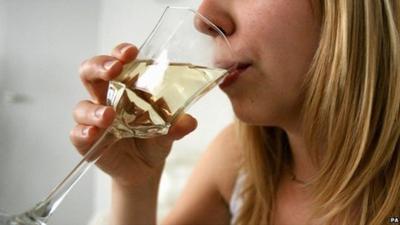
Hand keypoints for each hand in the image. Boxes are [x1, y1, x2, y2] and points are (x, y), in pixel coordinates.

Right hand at [70, 43, 196, 187]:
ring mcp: (94, 119)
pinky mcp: (88, 141)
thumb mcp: (170, 130)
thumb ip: (178, 124)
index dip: (120, 52)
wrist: (146, 168)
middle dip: (99, 66)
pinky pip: (78, 134)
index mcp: (125, 86)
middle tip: (114, 70)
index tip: (131, 52)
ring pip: (82, 106)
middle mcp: (106, 98)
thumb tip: (189, 122)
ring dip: (94, 109)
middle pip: (90, 73)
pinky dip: (84, 132)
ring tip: (109, 115)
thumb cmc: (155, 138)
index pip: (117, 61)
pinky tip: (94, 134)